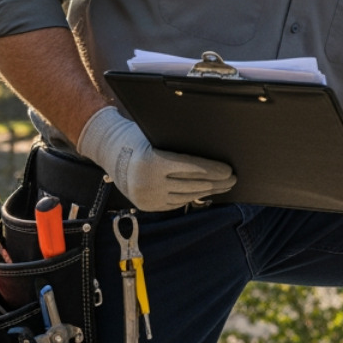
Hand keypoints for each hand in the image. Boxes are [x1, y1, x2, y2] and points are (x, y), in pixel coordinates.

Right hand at [77, 106, 236, 210]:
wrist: (109, 152)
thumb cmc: (138, 137)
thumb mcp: (157, 136)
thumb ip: (179, 146)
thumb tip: (213, 150)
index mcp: (152, 162)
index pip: (191, 168)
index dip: (213, 170)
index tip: (229, 171)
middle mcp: (148, 183)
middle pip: (192, 184)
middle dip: (216, 183)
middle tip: (233, 179)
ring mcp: (147, 197)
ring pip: (185, 196)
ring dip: (207, 192)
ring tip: (223, 187)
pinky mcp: (147, 206)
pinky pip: (175, 203)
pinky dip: (190, 197)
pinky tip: (204, 192)